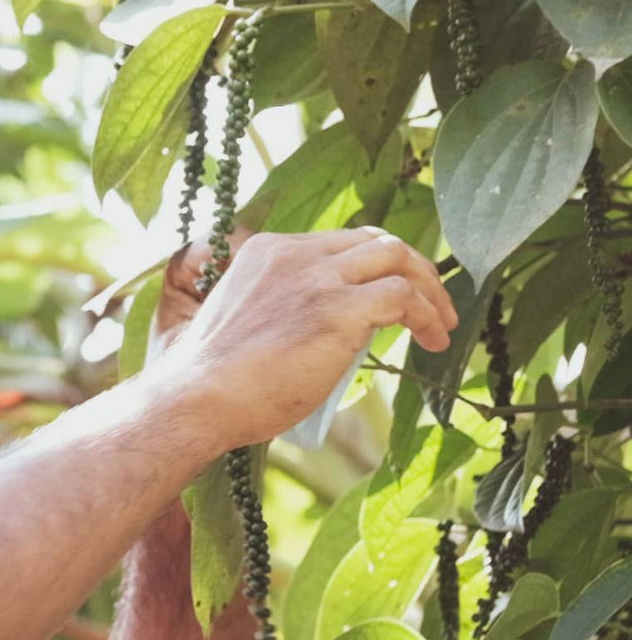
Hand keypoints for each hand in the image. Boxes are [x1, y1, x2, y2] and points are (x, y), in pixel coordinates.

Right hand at [158, 227, 457, 448]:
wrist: (196, 400)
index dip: (370, 265)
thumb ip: (278, 310)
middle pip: (374, 240)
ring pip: (398, 257)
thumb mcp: (241, 323)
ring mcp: (318, 279)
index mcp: (266, 252)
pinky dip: (427, 314)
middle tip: (430, 301)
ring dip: (429, 289)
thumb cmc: (209, 384)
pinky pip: (403, 296)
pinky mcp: (340, 309)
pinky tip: (433, 340)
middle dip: (411, 267)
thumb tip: (318, 336)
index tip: (388, 293)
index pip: (336, 243)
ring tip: (442, 324)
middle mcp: (294, 254)